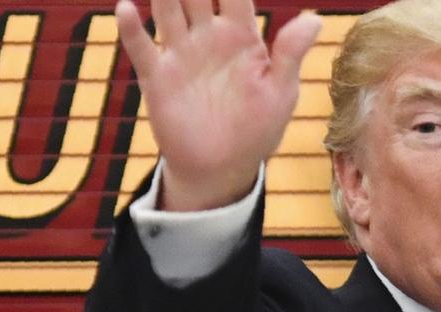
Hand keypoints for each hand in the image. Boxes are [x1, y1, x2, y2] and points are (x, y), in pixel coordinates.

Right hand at [116, 0, 320, 210]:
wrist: (224, 167)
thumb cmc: (258, 130)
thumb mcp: (280, 93)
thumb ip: (290, 55)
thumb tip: (314, 18)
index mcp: (240, 37)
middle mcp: (207, 37)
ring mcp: (181, 55)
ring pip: (166, 9)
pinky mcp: (158, 78)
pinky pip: (142, 48)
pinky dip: (130, 28)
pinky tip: (126, 8)